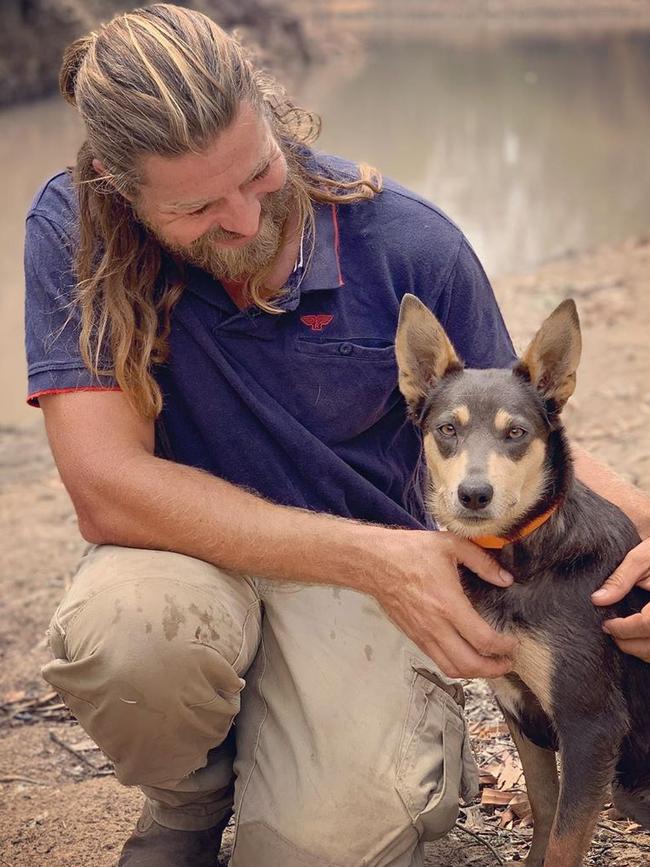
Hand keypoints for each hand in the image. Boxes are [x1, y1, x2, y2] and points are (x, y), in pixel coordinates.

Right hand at [371, 530, 516, 678]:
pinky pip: (437, 660)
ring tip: (490, 665)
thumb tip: (505, 579)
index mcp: (448, 604)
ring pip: (452, 669)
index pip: (482, 639)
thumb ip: (482, 561)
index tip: (513, 643)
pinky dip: (456, 665)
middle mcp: (435, 626)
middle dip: (494, 669)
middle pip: (469, 664)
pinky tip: (465, 655)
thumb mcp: (451, 544)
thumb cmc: (410, 551)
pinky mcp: (413, 636)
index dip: (503, 647)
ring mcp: (422, 634)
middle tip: (507, 662)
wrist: (374, 562)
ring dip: (475, 673)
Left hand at [591, 538, 649, 661]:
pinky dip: (649, 648)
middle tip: (610, 631)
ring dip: (640, 650)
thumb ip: (621, 578)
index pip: (646, 625)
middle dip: (628, 643)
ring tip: (623, 635)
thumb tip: (597, 599)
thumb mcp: (644, 558)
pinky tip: (639, 637)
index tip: (606, 625)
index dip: (623, 629)